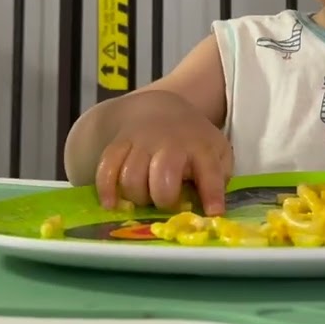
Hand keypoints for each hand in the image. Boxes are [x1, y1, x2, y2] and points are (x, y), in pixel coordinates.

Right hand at [93, 100, 233, 215]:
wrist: (158, 110)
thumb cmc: (191, 142)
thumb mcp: (216, 152)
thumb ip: (218, 178)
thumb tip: (211, 209)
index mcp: (200, 147)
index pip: (209, 172)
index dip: (212, 194)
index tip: (213, 213)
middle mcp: (170, 143)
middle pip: (163, 177)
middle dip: (163, 198)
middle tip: (165, 203)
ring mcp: (141, 142)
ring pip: (132, 177)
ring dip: (137, 197)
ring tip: (144, 200)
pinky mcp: (117, 145)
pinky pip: (106, 169)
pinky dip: (107, 190)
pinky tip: (112, 204)